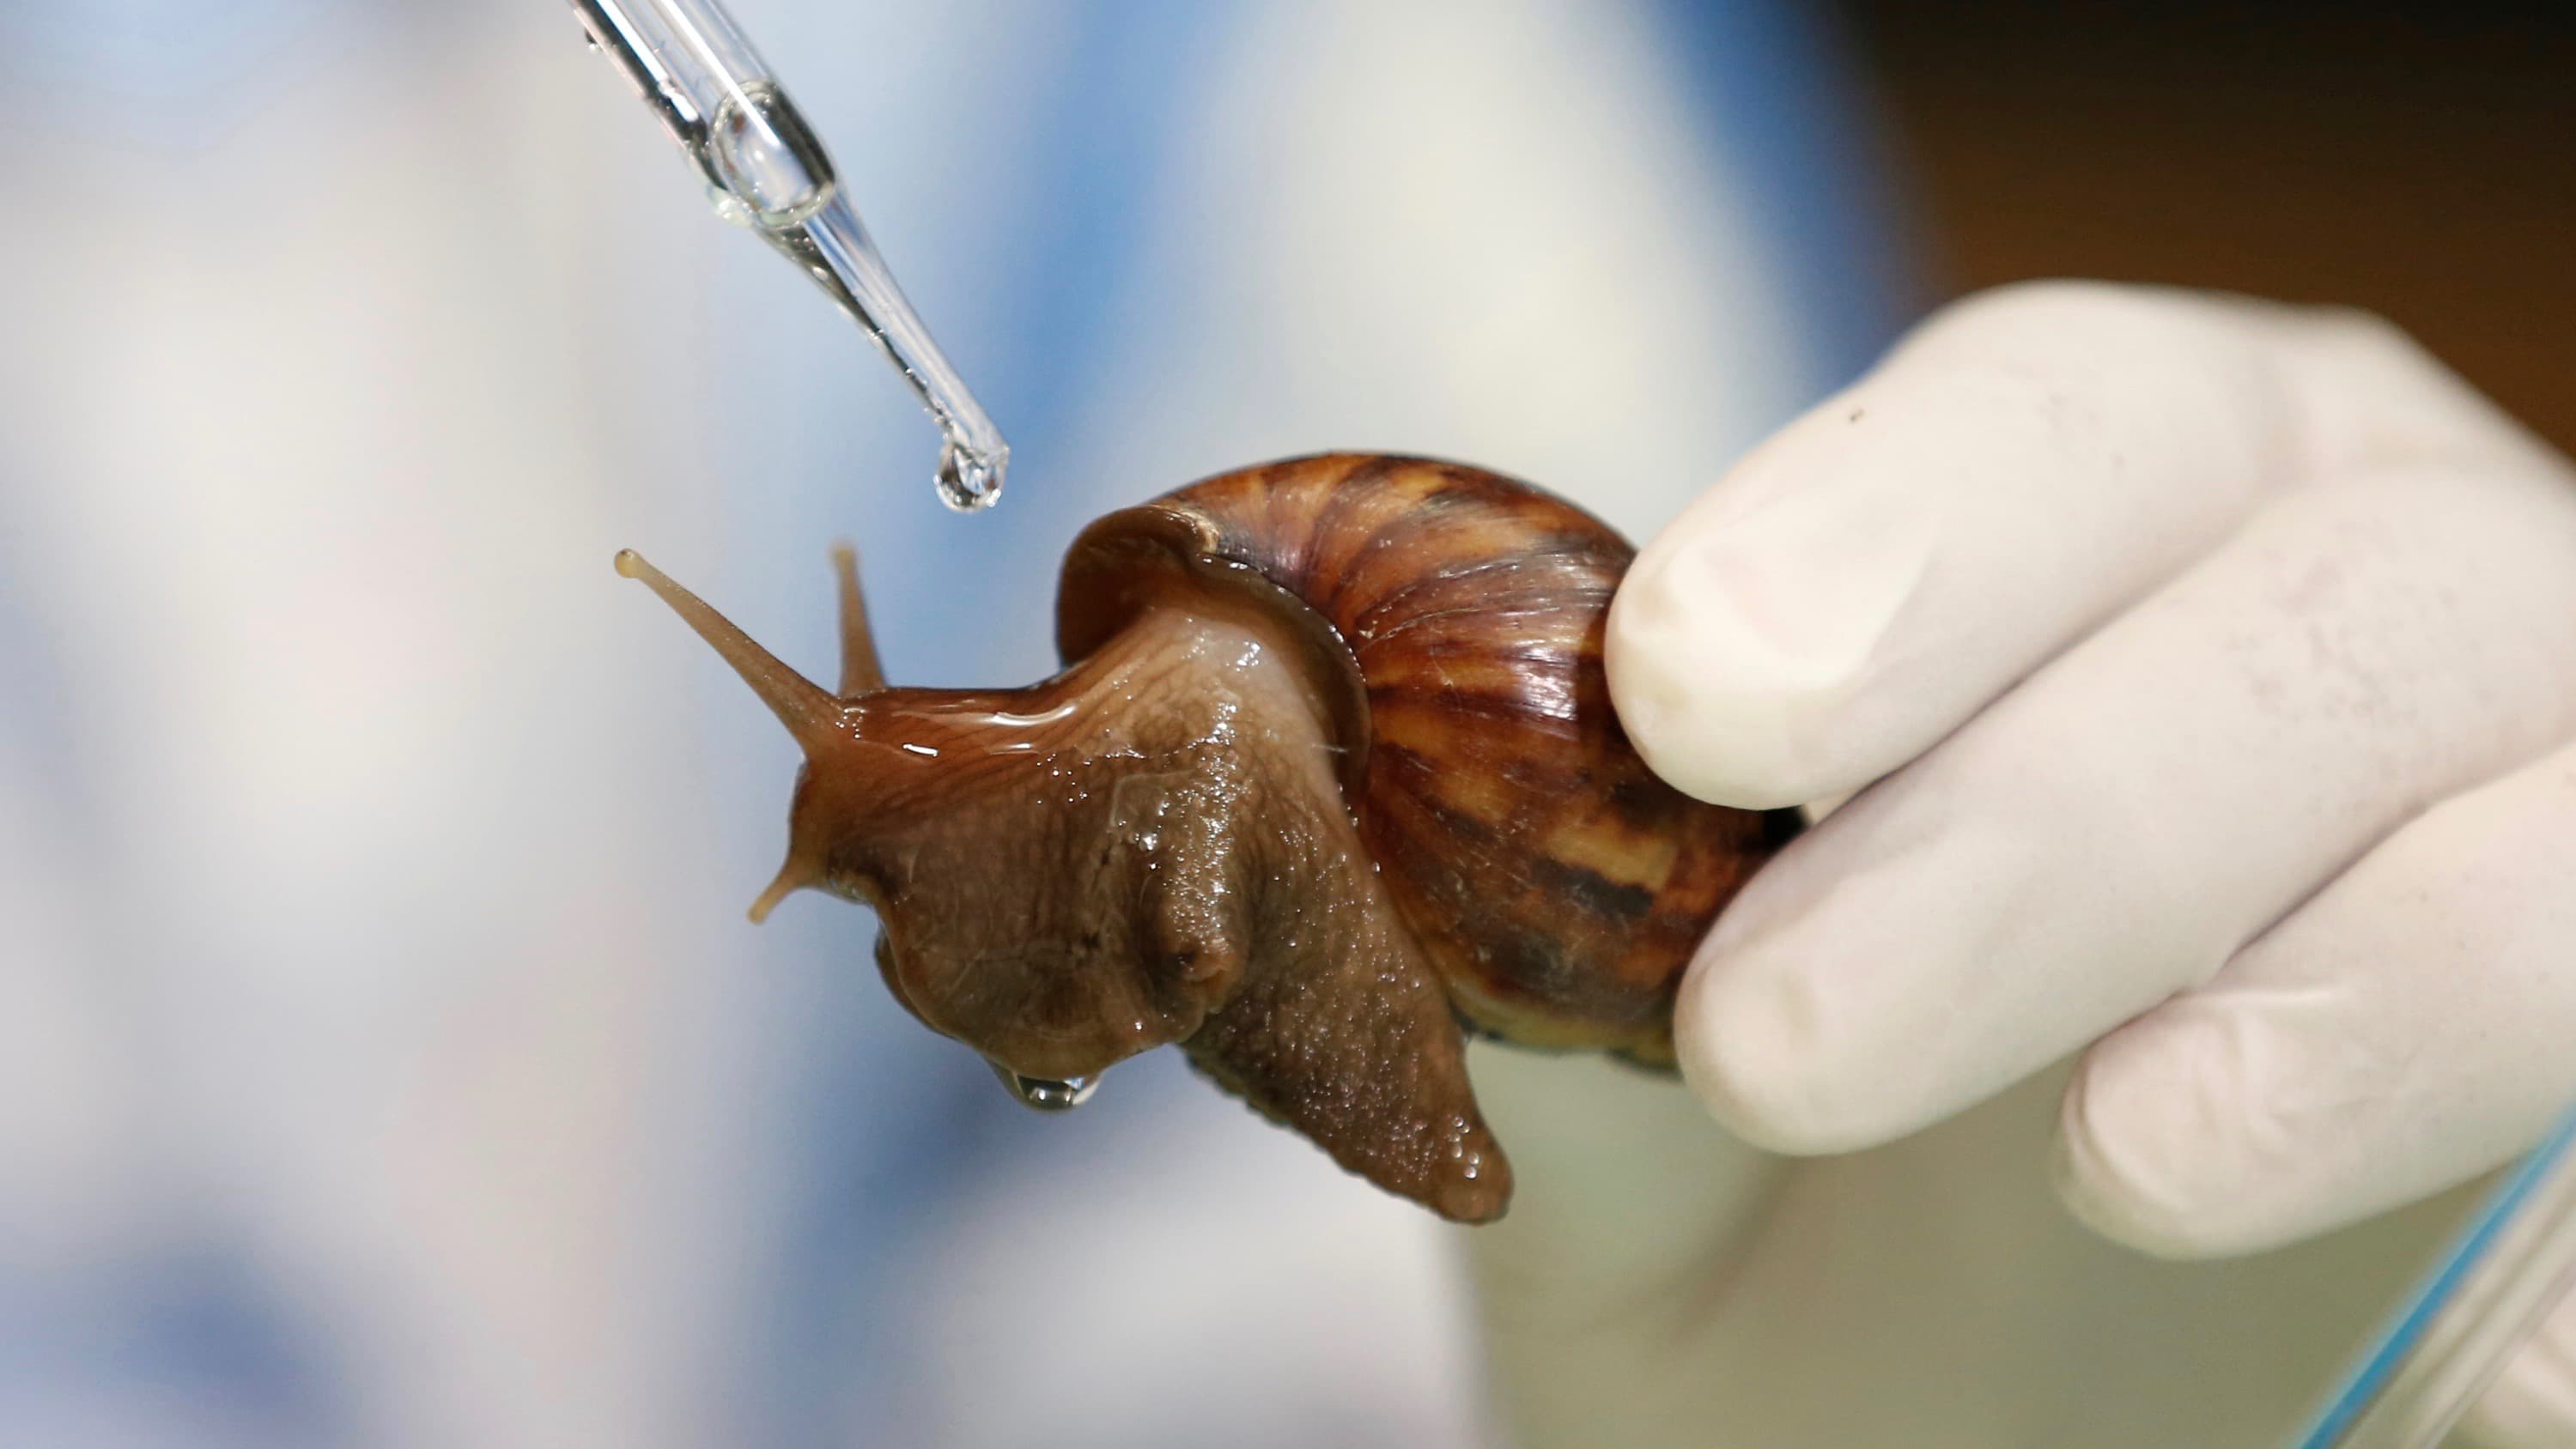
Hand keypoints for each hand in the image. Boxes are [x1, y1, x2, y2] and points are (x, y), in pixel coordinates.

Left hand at [1467, 281, 2575, 1446]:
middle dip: (2054, 809)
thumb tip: (1399, 847)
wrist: (1989, 1439)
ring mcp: (2564, 822)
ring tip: (2121, 1166)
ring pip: (2563, 823)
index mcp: (2132, 526)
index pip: (2060, 421)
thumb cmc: (1807, 1247)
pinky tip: (2490, 1376)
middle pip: (2317, 601)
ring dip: (2361, 984)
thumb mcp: (1644, 1143)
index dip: (1898, 530)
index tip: (1688, 698)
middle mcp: (2392, 612)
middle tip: (1782, 1042)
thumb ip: (1555, 986)